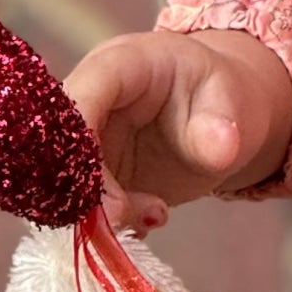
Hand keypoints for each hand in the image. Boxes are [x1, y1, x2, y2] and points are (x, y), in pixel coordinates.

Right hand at [62, 28, 291, 232]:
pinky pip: (78, 204)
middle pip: (60, 146)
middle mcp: (90, 99)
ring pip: (63, 182)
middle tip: (127, 219)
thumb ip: (220, 127)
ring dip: (96, 214)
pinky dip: (102, 226)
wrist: (220, 115)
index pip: (80, 97)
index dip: (81, 145)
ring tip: (153, 216)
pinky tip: (143, 224)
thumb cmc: (222, 96)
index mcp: (120, 65)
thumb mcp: (231, 102)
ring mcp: (85, 138)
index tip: (110, 197)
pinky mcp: (89, 173)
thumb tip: (219, 149)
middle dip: (87, 193)